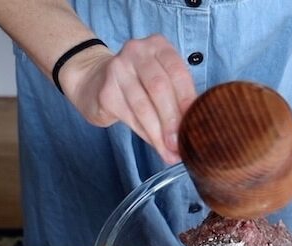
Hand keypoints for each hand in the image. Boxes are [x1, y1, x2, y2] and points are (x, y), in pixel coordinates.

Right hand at [59, 35, 196, 164]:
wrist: (95, 81)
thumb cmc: (138, 83)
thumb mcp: (160, 79)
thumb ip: (176, 97)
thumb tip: (193, 130)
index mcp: (158, 46)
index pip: (178, 72)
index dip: (188, 101)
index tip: (196, 125)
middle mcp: (137, 52)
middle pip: (159, 89)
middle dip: (172, 121)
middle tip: (180, 144)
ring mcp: (118, 70)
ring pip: (143, 107)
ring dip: (158, 134)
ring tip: (169, 152)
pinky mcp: (106, 92)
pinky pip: (130, 118)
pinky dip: (145, 134)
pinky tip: (155, 146)